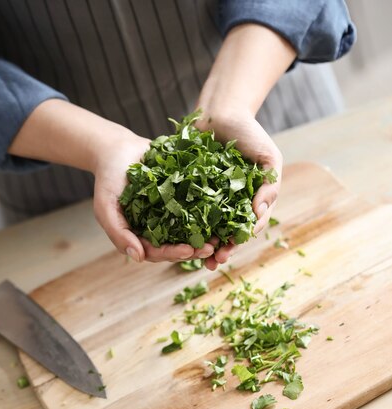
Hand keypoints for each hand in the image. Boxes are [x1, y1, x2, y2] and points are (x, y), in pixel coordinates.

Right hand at [93, 127, 215, 263]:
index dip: (174, 253)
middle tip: (211, 248)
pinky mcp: (182, 197)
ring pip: (190, 230)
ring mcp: (171, 213)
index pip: (159, 252)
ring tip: (220, 237)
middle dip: (195, 249)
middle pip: (178, 245)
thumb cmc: (108, 180)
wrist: (117, 149)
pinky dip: (210, 212)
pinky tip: (223, 213)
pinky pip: (197, 206)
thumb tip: (138, 258)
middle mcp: (158, 228)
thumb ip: (119, 233)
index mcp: (141, 236)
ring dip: (205, 236)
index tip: (189, 251)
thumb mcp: (106, 207)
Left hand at [196, 111, 282, 270]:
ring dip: (200, 243)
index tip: (229, 250)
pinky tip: (175, 235)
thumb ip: (269, 185)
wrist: (221, 111)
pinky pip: (184, 209)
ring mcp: (207, 198)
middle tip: (212, 261)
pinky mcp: (188, 189)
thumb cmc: (249, 134)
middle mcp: (228, 204)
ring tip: (194, 255)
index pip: (245, 228)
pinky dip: (181, 223)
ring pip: (203, 227)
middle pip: (224, 233)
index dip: (238, 242)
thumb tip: (259, 213)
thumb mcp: (268, 158)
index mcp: (248, 202)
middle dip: (219, 249)